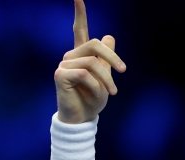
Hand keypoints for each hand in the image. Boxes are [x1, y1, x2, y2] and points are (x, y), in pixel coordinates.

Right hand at [54, 0, 125, 123]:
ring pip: (93, 62)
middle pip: (95, 44)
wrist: (83, 119)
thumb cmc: (93, 99)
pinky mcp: (60, 75)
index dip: (80, 14)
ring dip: (106, 79)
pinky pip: (85, 74)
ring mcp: (64, 65)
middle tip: (123, 71)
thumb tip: (109, 36)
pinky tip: (95, 95)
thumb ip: (106, 58)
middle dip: (113, 57)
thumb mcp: (105, 77)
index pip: (80, 30)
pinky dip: (95, 86)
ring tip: (111, 92)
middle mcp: (70, 56)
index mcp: (81, 55)